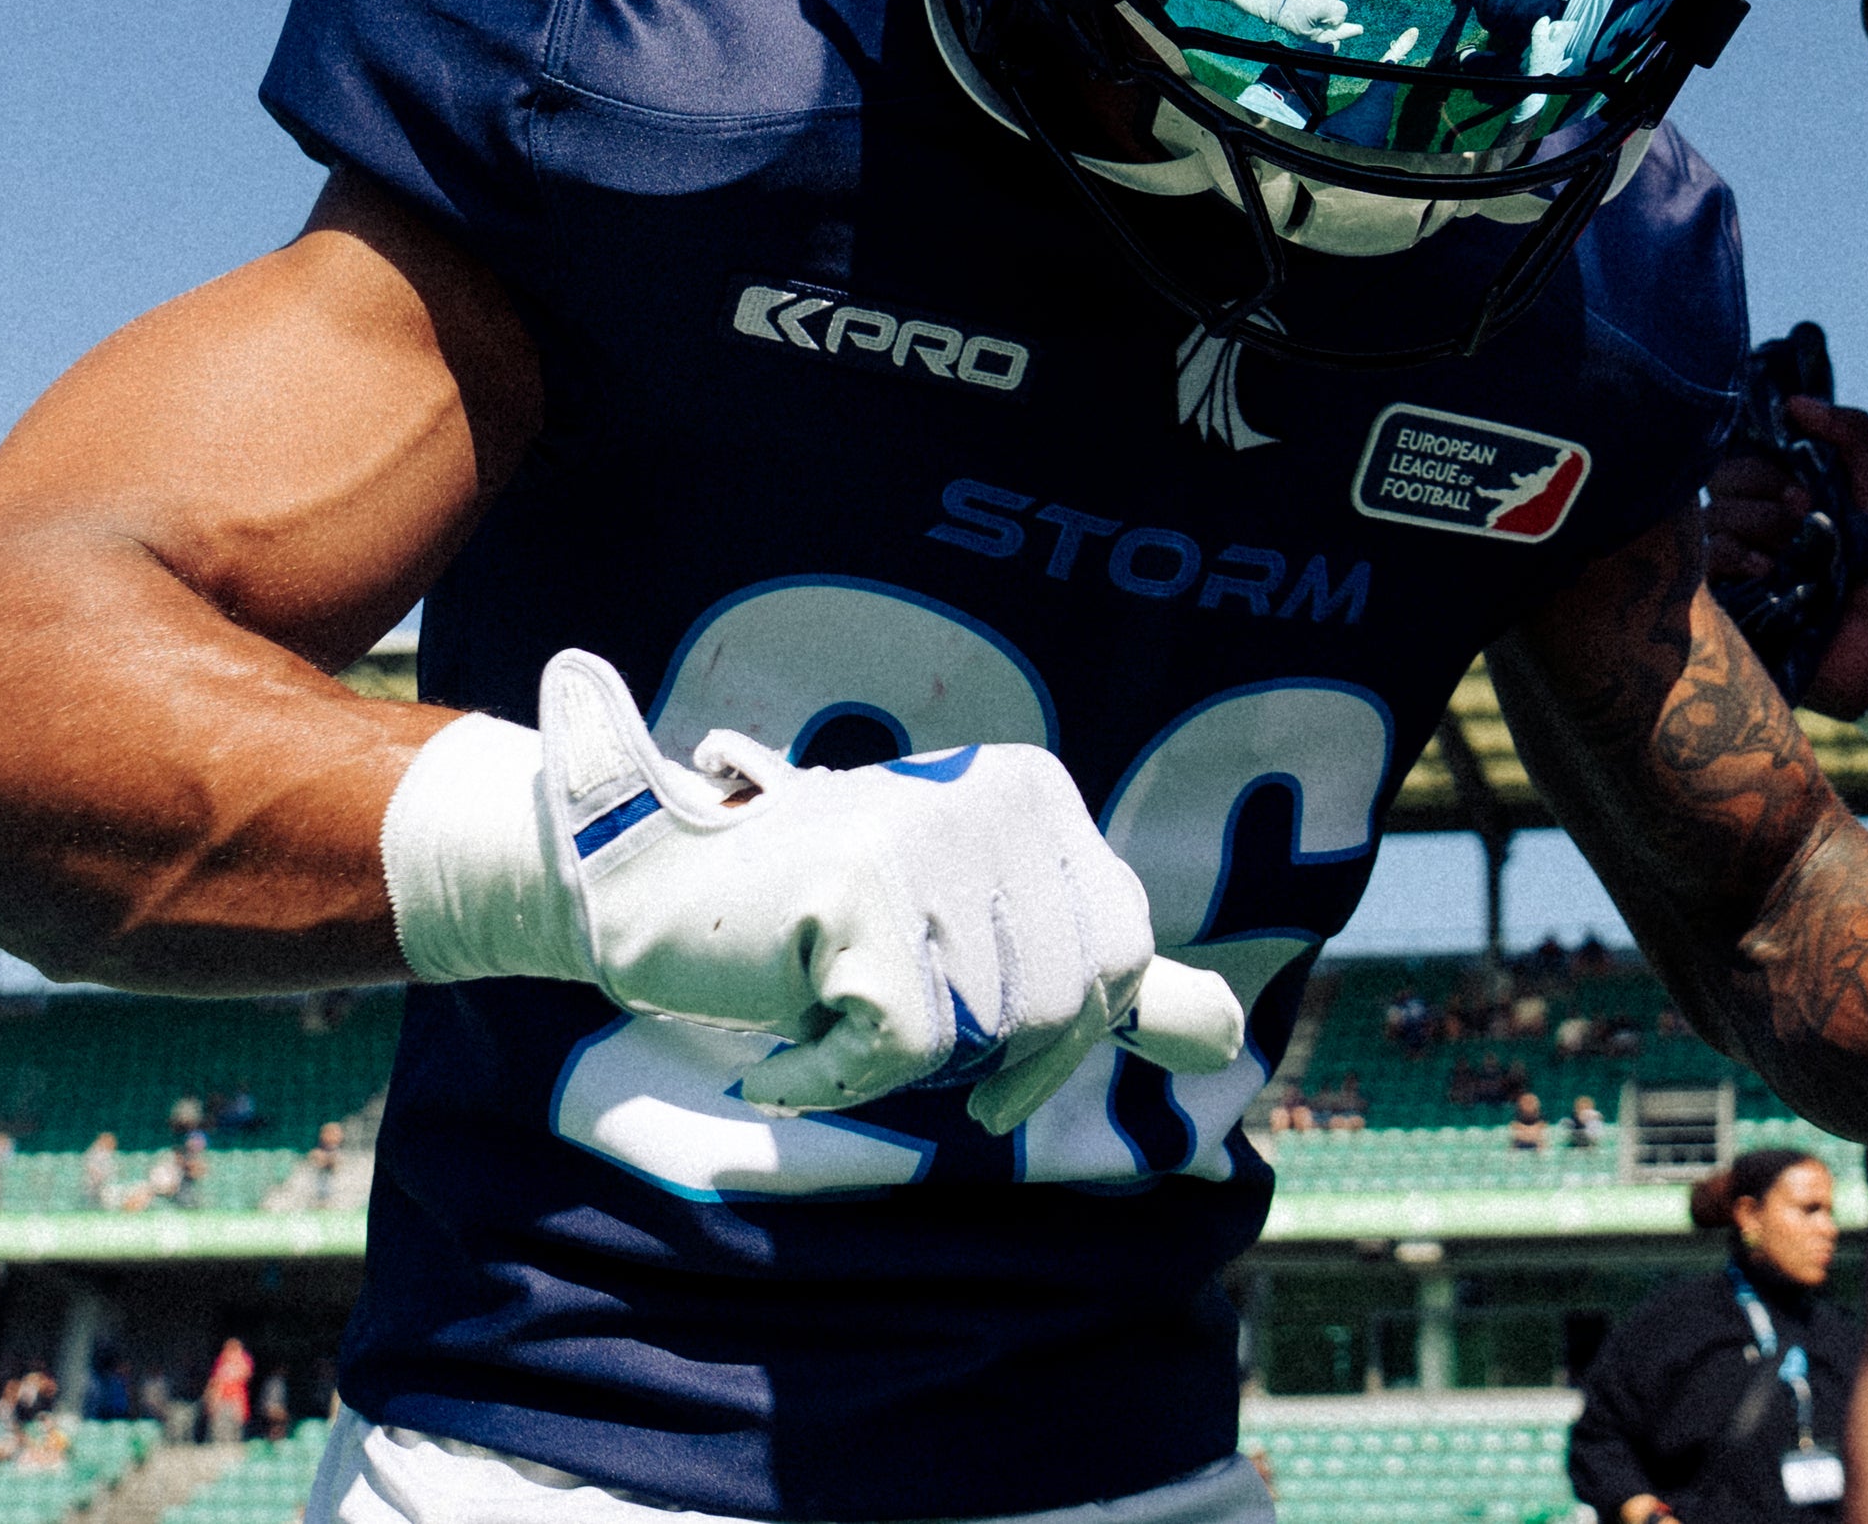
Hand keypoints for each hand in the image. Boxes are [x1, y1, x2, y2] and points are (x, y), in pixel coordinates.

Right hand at [535, 650, 1243, 1124]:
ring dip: (894, 1063)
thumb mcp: (979, 941)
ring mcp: (929, 841)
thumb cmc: (809, 925)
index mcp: (1038, 792)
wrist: (638, 887)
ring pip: (987, 1037)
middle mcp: (998, 795)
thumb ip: (1100, 980)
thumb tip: (1229, 1037)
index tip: (965, 1038)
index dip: (1058, 1033)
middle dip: (979, 1058)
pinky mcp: (861, 899)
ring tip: (825, 1003)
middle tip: (878, 1022)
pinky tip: (780, 1034)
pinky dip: (829, 1076)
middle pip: (1067, 1005)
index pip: (1122, 955)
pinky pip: (901, 1054)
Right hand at [1697, 399, 1867, 718]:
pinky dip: (1733, 555)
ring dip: (1755, 521)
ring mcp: (1746, 561)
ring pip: (1712, 515)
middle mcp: (1763, 522)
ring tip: (1795, 545)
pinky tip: (1766, 568)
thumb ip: (1853, 435)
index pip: (1750, 450)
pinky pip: (1706, 561)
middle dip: (1761, 484)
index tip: (1796, 462)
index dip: (1765, 449)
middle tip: (1805, 507)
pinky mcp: (1736, 602)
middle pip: (1723, 478)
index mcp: (1794, 491)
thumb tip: (1795, 402)